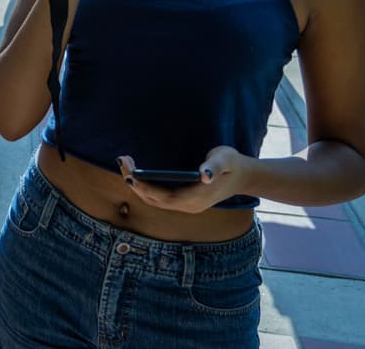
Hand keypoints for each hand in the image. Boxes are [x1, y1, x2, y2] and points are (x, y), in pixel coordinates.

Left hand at [116, 148, 248, 213]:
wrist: (243, 176)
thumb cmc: (232, 164)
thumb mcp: (225, 159)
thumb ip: (214, 166)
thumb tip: (204, 174)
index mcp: (197, 198)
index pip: (164, 196)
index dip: (145, 187)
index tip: (130, 175)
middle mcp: (189, 205)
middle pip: (154, 199)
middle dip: (135, 183)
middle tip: (122, 161)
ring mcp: (186, 205)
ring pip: (154, 200)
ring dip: (137, 185)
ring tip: (125, 165)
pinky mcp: (184, 201)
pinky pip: (159, 198)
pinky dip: (145, 187)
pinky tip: (137, 173)